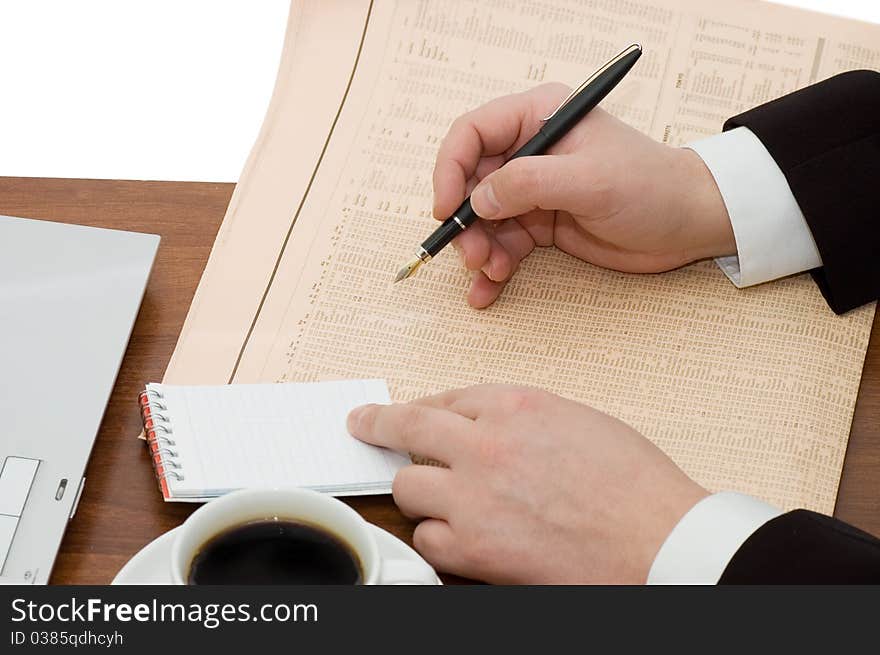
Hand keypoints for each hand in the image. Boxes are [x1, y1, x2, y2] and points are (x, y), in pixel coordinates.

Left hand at [347, 385, 707, 583]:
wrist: (659, 541)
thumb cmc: (635, 485)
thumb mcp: (579, 421)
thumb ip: (523, 418)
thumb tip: (489, 425)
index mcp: (515, 405)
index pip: (446, 397)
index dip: (424, 406)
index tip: (405, 409)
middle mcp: (485, 444)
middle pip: (407, 428)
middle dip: (378, 425)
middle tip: (363, 424)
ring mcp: (473, 496)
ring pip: (407, 485)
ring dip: (418, 490)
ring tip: (435, 496)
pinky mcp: (473, 547)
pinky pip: (427, 538)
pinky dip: (437, 536)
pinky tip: (455, 534)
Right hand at [433, 83, 734, 307]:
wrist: (689, 223)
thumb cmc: (652, 187)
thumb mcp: (590, 181)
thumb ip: (528, 184)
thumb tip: (478, 199)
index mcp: (540, 118)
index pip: (473, 133)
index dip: (450, 169)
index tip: (446, 208)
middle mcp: (531, 151)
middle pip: (471, 182)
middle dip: (466, 221)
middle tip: (473, 254)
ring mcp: (535, 190)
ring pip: (483, 219)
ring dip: (479, 249)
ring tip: (491, 273)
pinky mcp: (541, 224)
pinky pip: (503, 244)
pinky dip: (492, 268)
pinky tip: (487, 291)